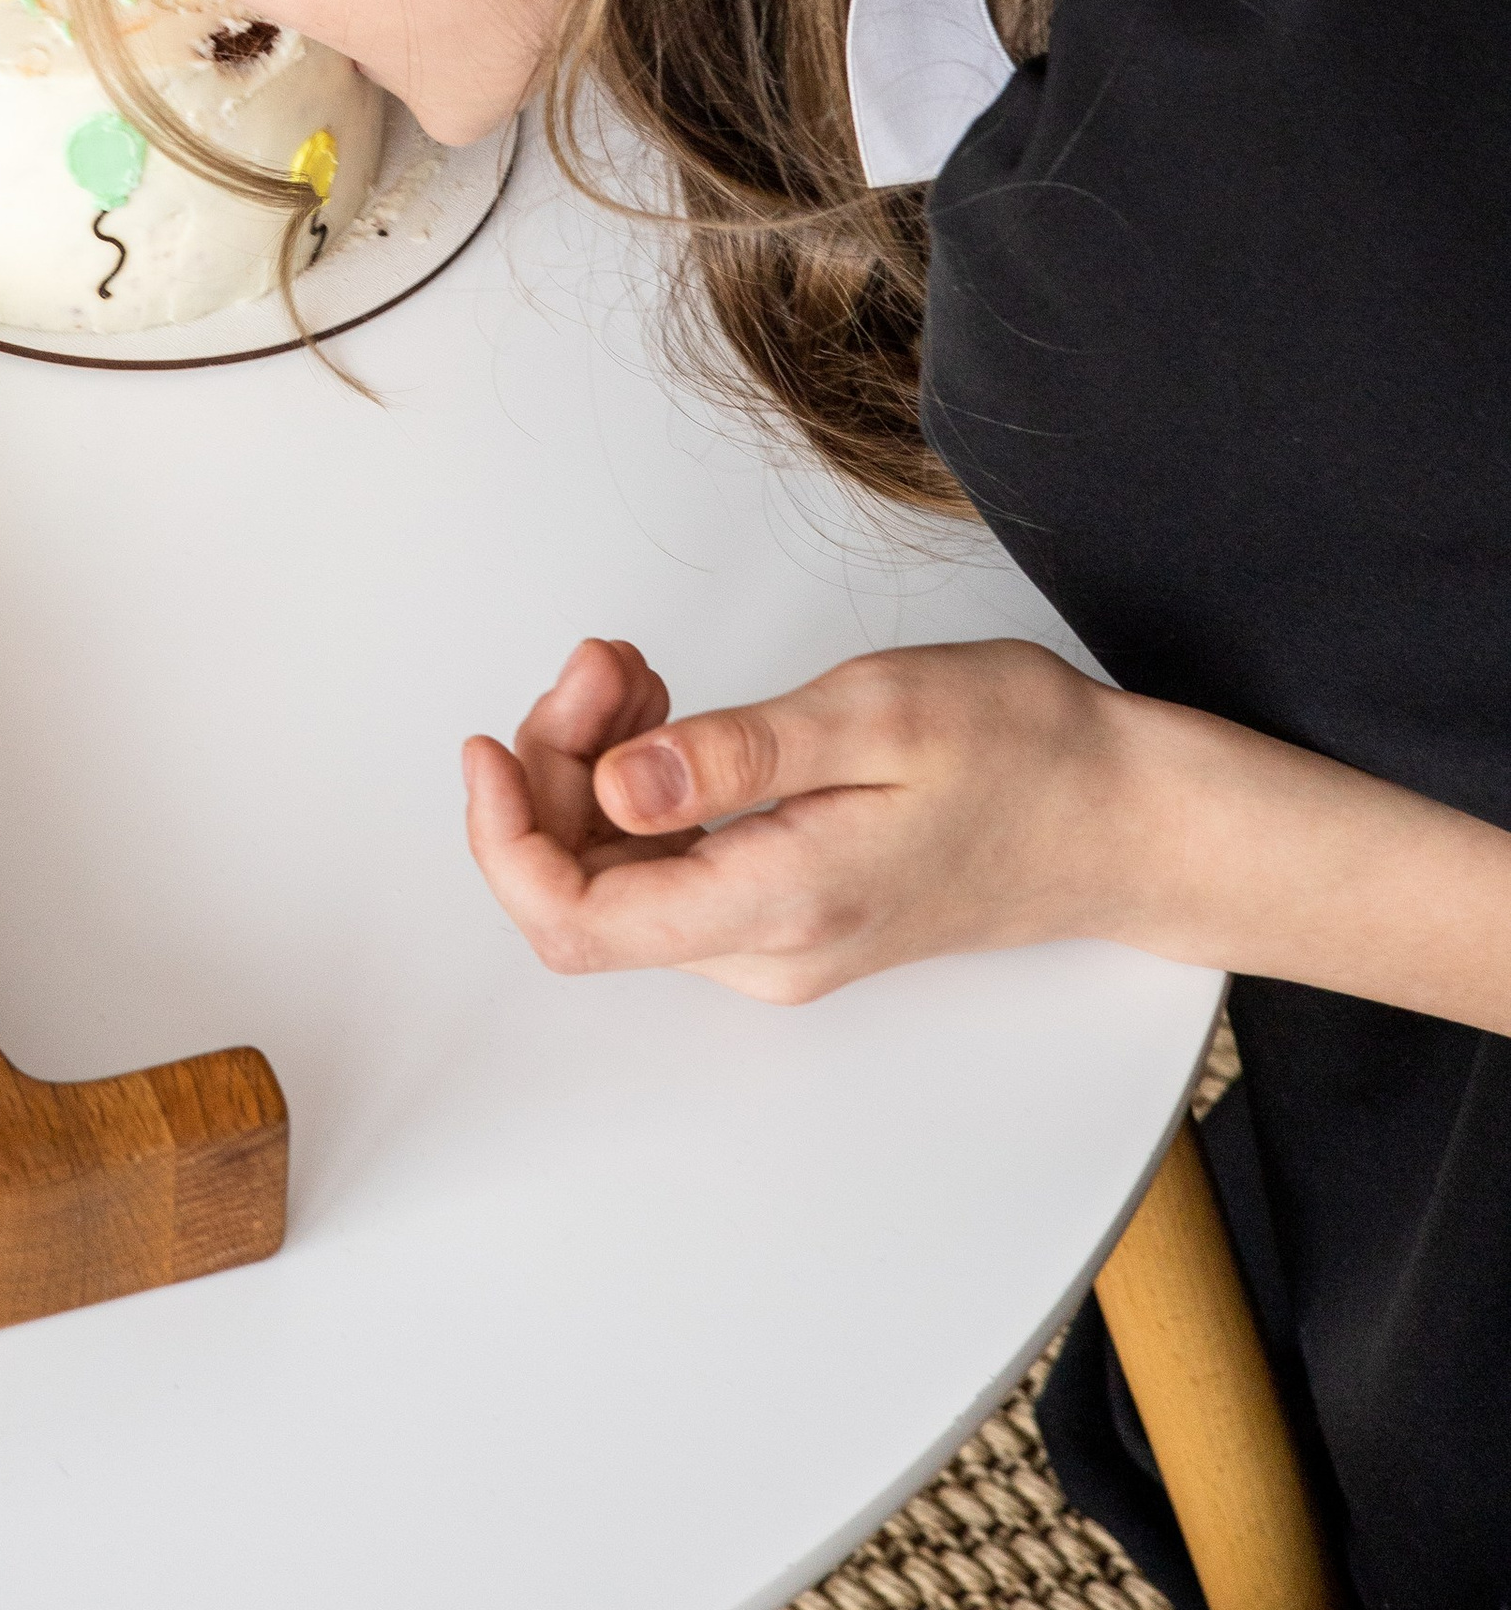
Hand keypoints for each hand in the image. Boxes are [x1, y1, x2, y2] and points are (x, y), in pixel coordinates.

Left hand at [463, 635, 1132, 1001]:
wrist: (1120, 814)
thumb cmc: (1022, 756)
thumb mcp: (874, 719)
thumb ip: (736, 758)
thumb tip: (619, 788)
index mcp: (774, 907)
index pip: (574, 919)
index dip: (504, 835)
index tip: (490, 742)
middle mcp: (760, 947)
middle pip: (583, 882)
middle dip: (558, 761)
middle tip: (608, 662)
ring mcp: (771, 934)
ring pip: (621, 863)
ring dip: (597, 759)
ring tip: (638, 670)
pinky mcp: (785, 901)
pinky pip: (668, 852)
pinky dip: (644, 776)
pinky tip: (669, 709)